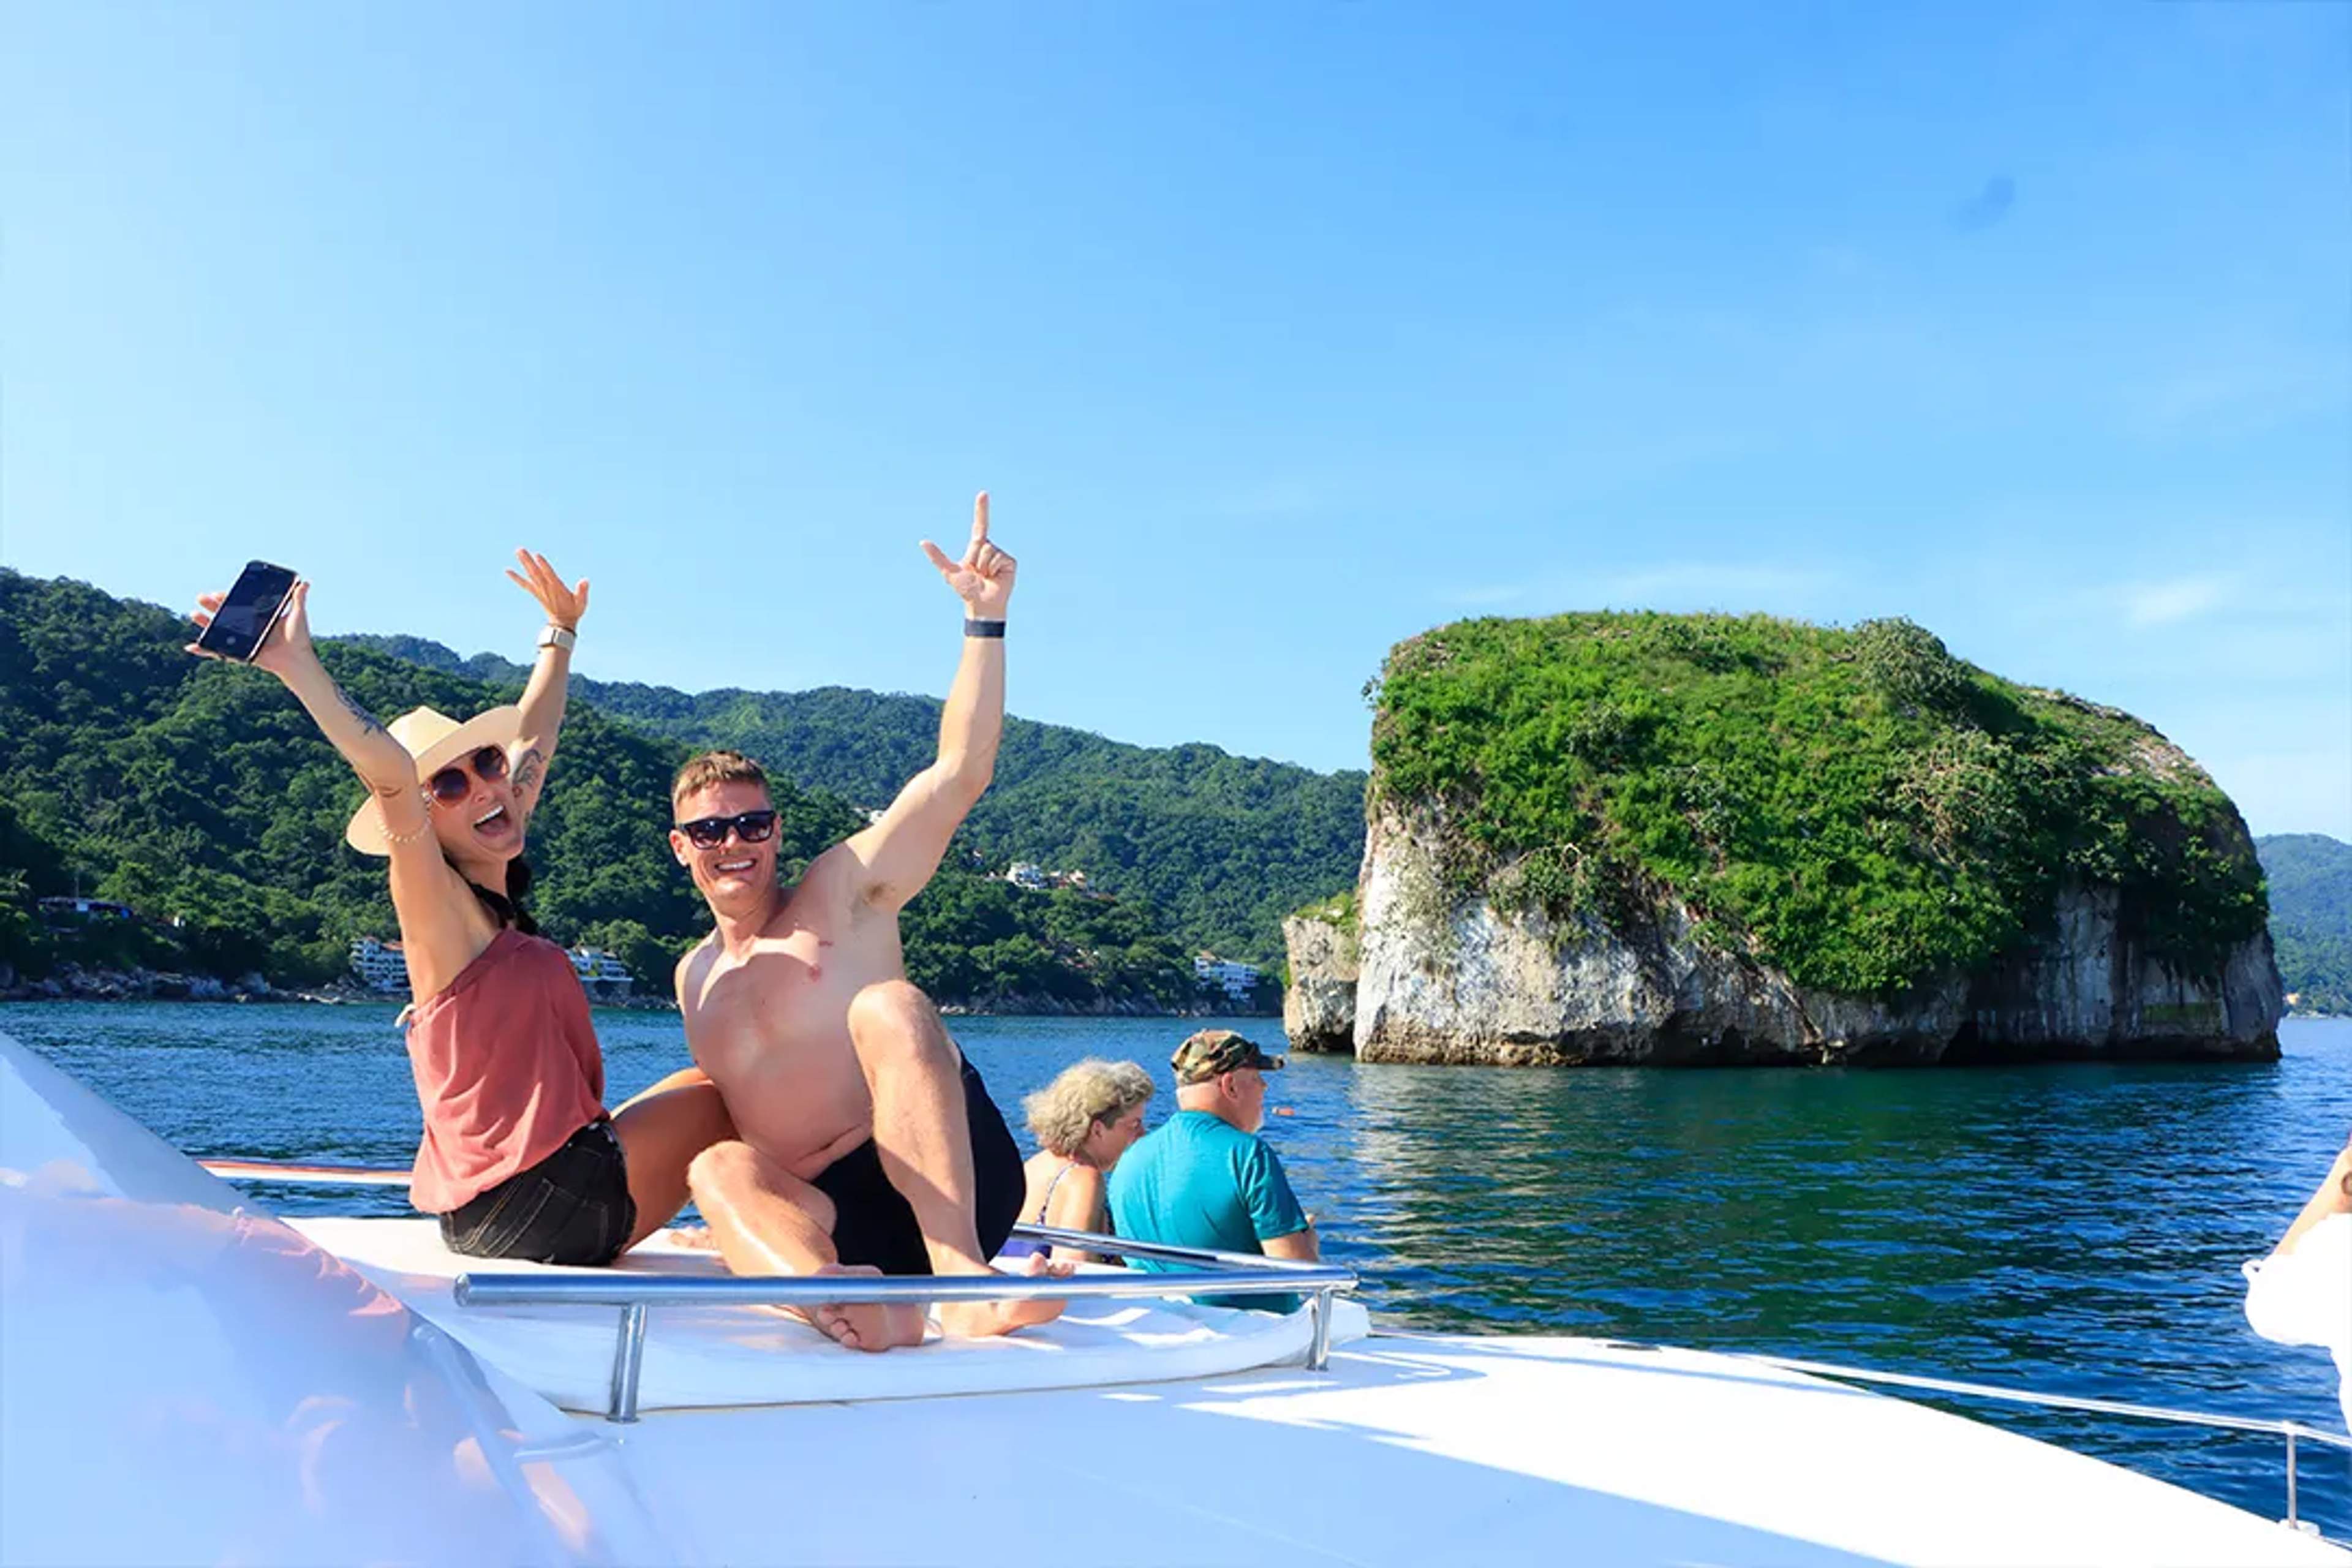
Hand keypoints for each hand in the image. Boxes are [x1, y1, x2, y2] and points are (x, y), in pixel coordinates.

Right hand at [187, 580, 316, 681]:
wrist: (297, 660)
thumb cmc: (299, 638)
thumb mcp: (297, 615)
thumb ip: (297, 599)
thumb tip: (303, 582)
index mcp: (258, 617)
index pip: (238, 604)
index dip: (227, 598)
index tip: (219, 593)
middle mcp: (248, 627)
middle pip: (224, 614)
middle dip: (211, 606)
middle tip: (201, 597)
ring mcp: (242, 641)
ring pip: (218, 630)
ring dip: (204, 622)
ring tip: (194, 614)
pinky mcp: (240, 654)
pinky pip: (219, 652)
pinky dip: (205, 650)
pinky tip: (191, 646)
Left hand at [506, 549, 589, 630]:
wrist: (562, 624)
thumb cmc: (574, 611)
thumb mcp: (581, 603)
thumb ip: (582, 592)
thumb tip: (584, 581)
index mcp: (557, 589)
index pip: (549, 575)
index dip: (543, 566)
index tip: (537, 556)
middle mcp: (546, 589)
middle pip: (535, 573)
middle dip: (528, 561)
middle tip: (520, 550)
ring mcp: (540, 591)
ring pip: (530, 575)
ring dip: (524, 563)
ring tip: (518, 552)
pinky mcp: (536, 593)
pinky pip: (525, 584)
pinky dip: (516, 577)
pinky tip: (508, 571)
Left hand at [920, 492, 1016, 618]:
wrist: (982, 605)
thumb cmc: (966, 590)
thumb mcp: (949, 572)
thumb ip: (937, 557)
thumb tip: (923, 542)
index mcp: (977, 547)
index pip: (980, 525)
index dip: (981, 509)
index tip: (983, 493)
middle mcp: (989, 548)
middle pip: (981, 543)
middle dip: (975, 559)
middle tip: (977, 573)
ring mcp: (1000, 555)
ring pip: (988, 551)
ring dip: (984, 566)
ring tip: (985, 577)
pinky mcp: (1010, 562)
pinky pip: (998, 558)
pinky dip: (993, 569)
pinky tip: (995, 577)